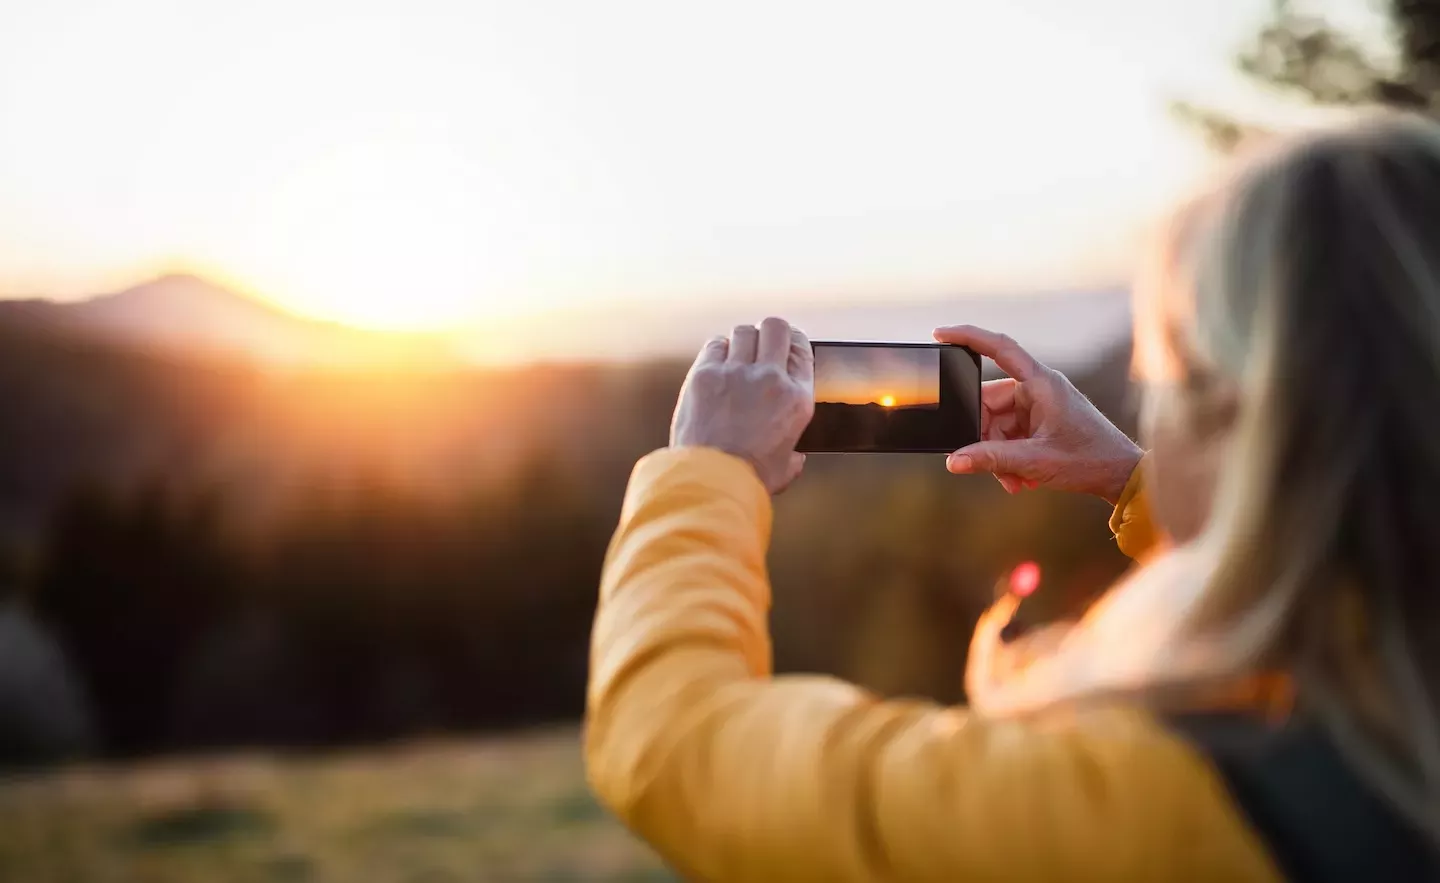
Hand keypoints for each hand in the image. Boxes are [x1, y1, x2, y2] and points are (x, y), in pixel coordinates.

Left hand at [671, 317, 814, 493]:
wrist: (712, 481)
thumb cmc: (748, 479)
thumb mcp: (786, 467)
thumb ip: (793, 455)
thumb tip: (795, 459)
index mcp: (796, 398)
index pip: (802, 350)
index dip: (793, 342)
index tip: (786, 344)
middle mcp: (770, 378)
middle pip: (775, 327)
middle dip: (769, 332)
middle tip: (762, 343)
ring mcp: (736, 373)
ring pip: (744, 331)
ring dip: (741, 341)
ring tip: (736, 355)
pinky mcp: (705, 374)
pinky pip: (715, 344)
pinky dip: (717, 350)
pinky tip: (716, 363)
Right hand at [932, 325, 1141, 503]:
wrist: (1122, 475)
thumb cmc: (1090, 460)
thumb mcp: (1035, 461)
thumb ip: (991, 460)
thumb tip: (954, 461)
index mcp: (1041, 383)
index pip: (1000, 348)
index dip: (968, 337)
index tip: (940, 334)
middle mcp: (1038, 388)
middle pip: (989, 402)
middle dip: (984, 438)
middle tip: (987, 465)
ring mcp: (1039, 405)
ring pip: (997, 425)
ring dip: (998, 454)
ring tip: (1014, 479)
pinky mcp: (1041, 421)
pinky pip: (1010, 435)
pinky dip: (1009, 457)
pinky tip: (1021, 478)